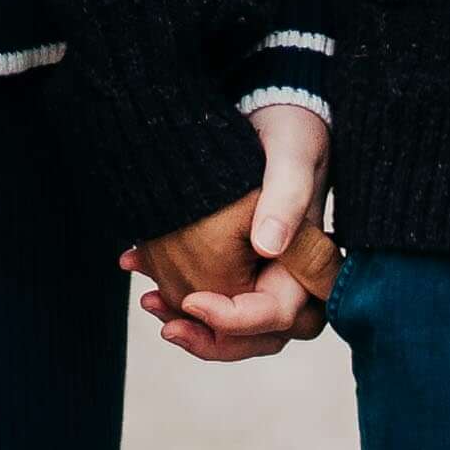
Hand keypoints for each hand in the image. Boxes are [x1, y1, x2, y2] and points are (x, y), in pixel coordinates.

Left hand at [128, 98, 333, 363]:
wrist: (268, 111)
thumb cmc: (289, 129)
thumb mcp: (291, 152)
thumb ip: (286, 195)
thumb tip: (266, 245)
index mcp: (309, 260)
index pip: (280, 315)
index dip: (237, 319)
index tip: (193, 299)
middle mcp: (291, 276)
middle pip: (260, 337)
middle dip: (212, 339)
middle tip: (167, 326)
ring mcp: (265, 274)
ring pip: (232, 327)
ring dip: (190, 323)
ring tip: (148, 302)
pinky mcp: (239, 265)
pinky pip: (212, 299)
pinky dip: (177, 295)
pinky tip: (141, 268)